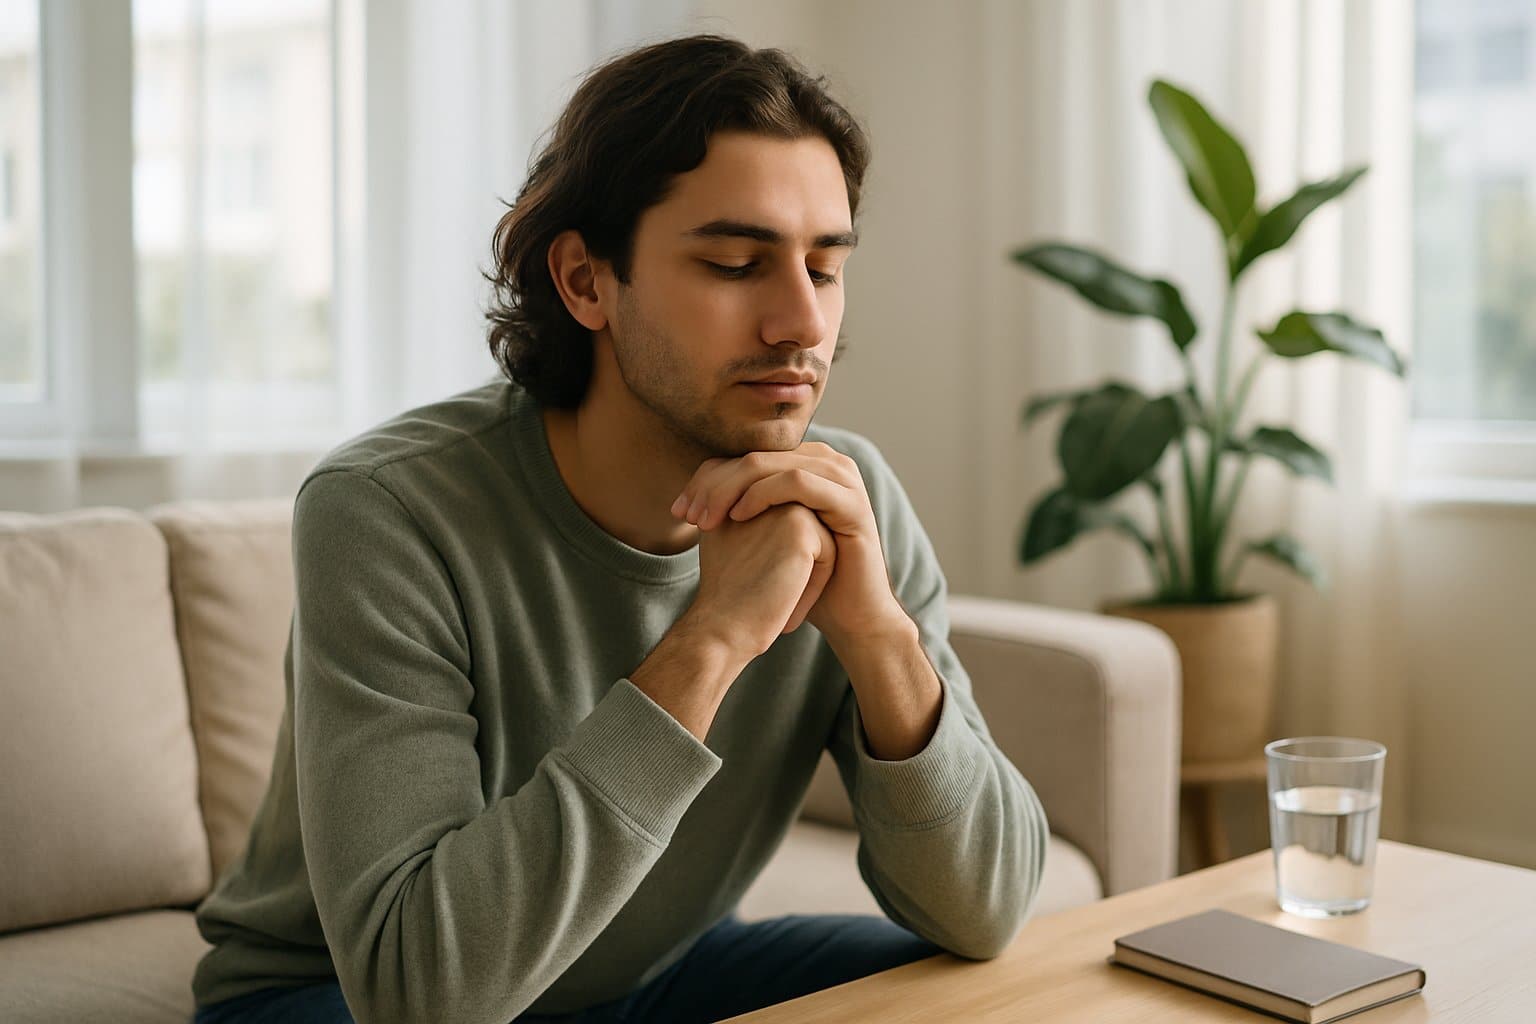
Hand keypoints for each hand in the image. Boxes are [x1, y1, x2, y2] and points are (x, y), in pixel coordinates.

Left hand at [671, 442, 908, 645]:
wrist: (848, 614)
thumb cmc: (802, 577)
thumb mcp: (764, 535)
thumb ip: (738, 505)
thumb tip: (690, 492)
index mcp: (805, 463)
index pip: (745, 454)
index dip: (706, 478)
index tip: (677, 510)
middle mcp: (826, 462)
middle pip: (755, 455)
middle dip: (713, 484)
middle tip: (686, 514)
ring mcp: (843, 479)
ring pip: (773, 463)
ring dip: (731, 487)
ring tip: (706, 519)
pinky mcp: (851, 501)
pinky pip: (799, 482)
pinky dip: (763, 494)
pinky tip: (739, 516)